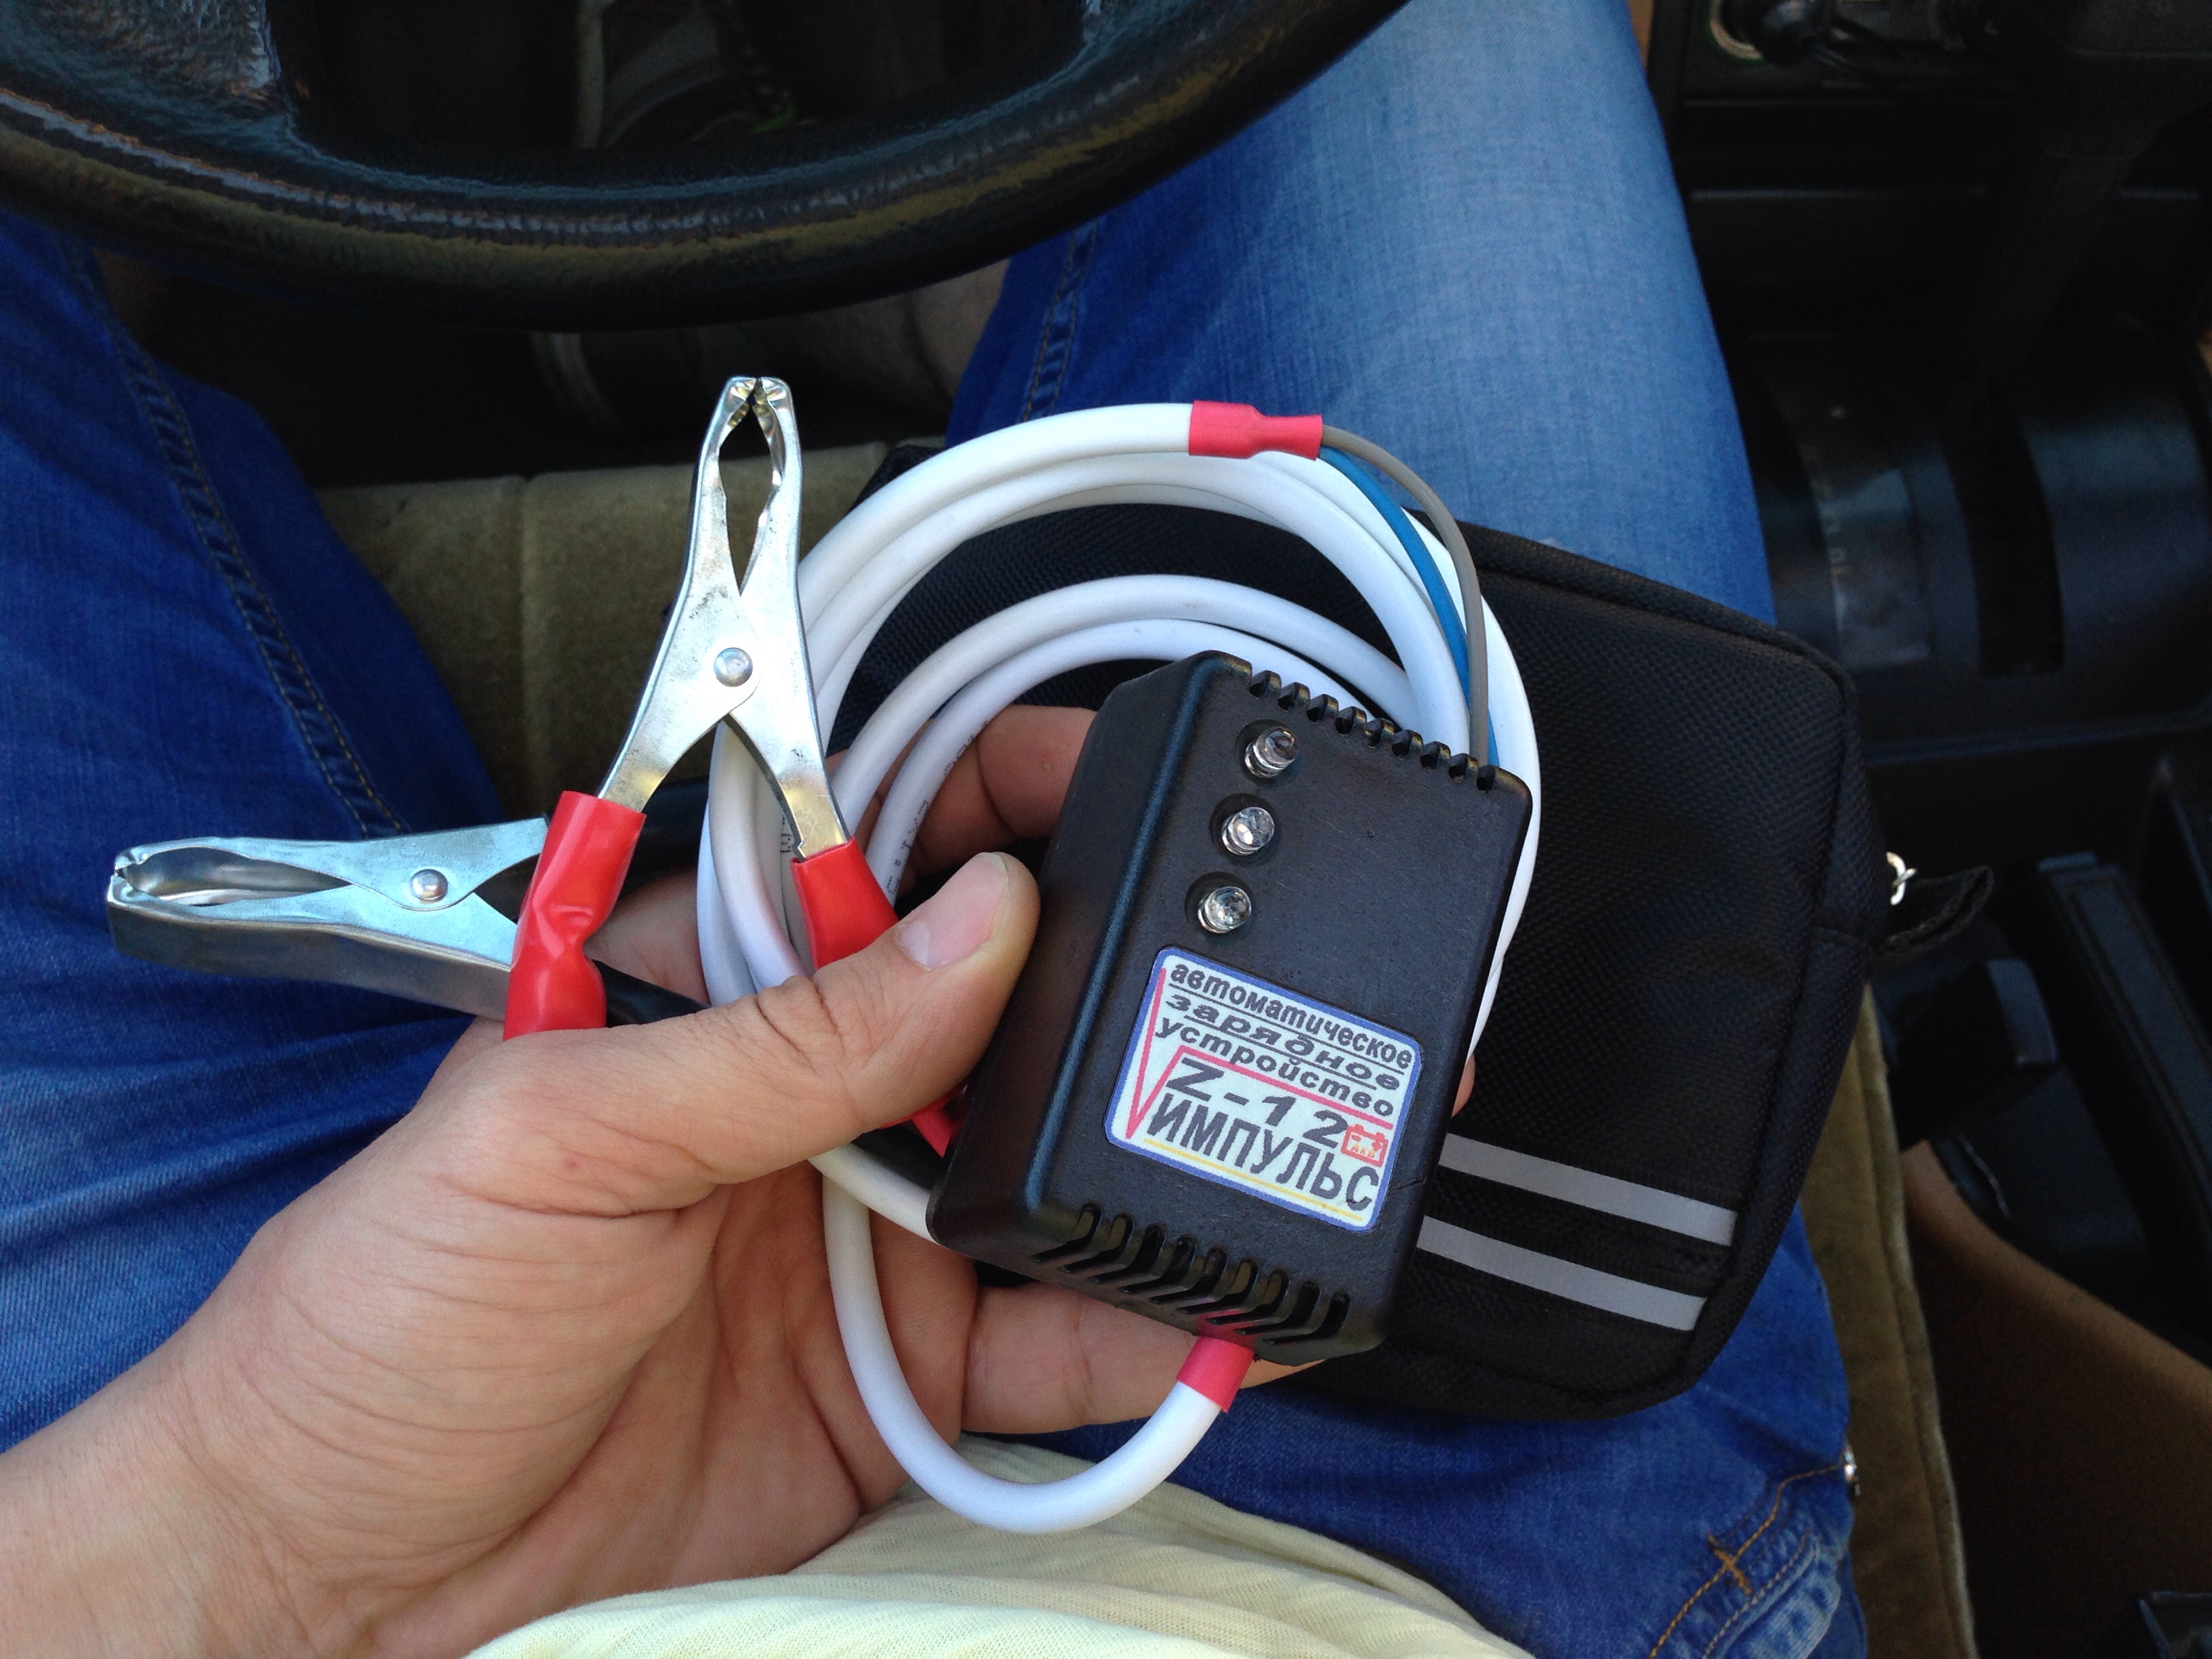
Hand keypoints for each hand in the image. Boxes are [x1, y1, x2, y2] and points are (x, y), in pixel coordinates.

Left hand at [0, 706, 1288, 1657]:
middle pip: (1008, 1011)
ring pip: (1054, 1171)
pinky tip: (1219, 1306)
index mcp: (713, 999)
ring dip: (1157, 1157)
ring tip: (1258, 1138)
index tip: (1130, 782)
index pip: (886, 853)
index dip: (1010, 804)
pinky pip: (1057, 1342)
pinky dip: (1149, 1326)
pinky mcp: (901, 1384)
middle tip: (1232, 981)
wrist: (343, 1585)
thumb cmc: (380, 1324)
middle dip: (1125, 987)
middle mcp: (811, 1105)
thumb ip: (779, 1038)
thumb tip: (976, 919)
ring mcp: (867, 1244)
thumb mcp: (560, 1137)